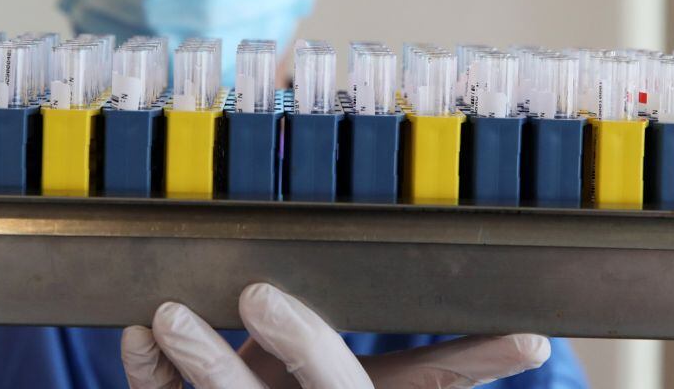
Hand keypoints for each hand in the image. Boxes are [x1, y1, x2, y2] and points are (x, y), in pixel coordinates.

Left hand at [121, 283, 550, 388]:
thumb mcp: (355, 381)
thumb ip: (433, 373)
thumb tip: (537, 343)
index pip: (424, 378)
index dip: (473, 360)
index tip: (527, 340)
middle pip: (329, 388)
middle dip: (300, 343)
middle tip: (261, 294)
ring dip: (203, 361)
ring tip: (166, 316)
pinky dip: (149, 376)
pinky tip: (136, 339)